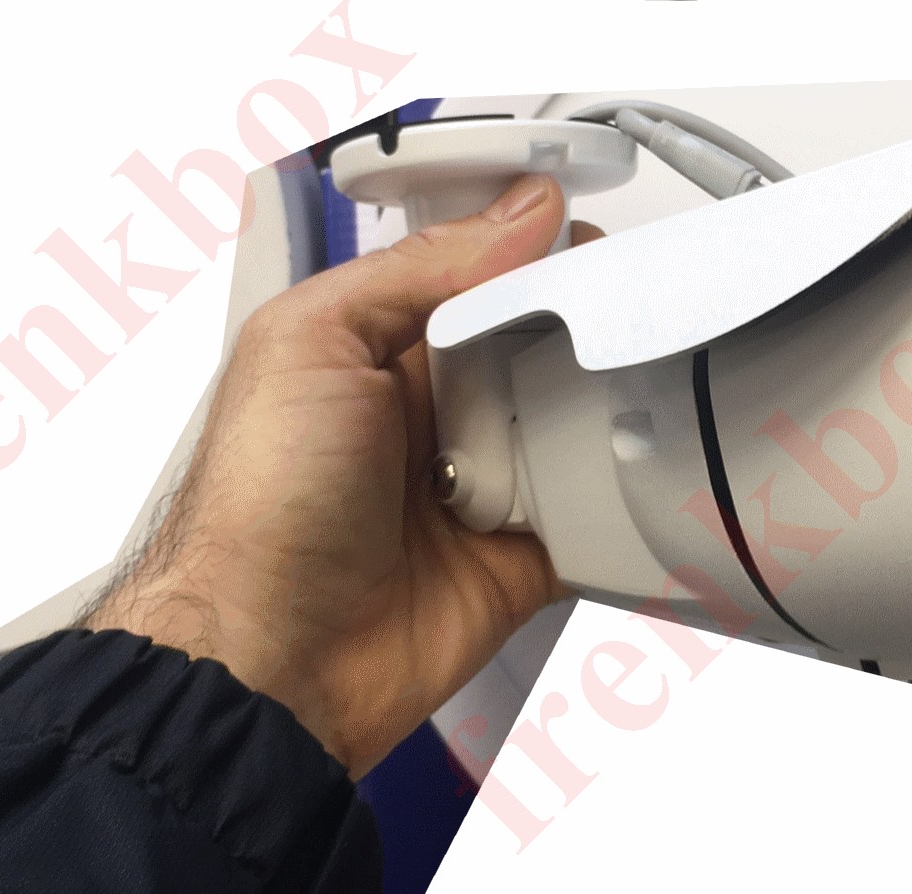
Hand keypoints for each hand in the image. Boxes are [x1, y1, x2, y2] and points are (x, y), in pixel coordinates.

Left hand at [85, 175, 599, 777]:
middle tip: (635, 306)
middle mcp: (435, 411)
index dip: (533, 248)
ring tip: (652, 378)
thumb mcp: (311, 343)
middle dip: (587, 325)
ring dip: (608, 404)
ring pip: (577, 422)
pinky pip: (593, 512)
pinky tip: (650, 461)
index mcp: (379, 348)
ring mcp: (482, 482)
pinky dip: (621, 493)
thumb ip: (416, 272)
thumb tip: (516, 215)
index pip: (479, 274)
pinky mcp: (521, 553)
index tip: (590, 231)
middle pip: (541, 345)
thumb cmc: (259, 508)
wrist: (273, 660)